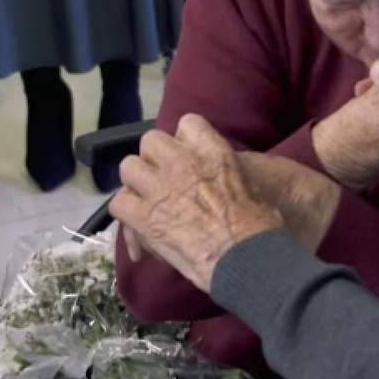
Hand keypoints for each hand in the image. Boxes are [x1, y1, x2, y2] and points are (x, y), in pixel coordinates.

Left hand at [121, 152, 339, 259]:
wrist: (246, 256)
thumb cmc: (260, 226)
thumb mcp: (253, 187)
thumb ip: (232, 176)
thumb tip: (229, 183)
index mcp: (214, 151)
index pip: (188, 123)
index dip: (184, 140)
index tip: (188, 154)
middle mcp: (183, 161)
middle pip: (151, 140)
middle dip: (155, 158)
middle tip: (164, 178)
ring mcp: (160, 187)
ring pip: (128, 167)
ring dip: (136, 182)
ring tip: (147, 199)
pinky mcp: (144, 216)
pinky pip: (118, 204)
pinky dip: (126, 214)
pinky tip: (138, 226)